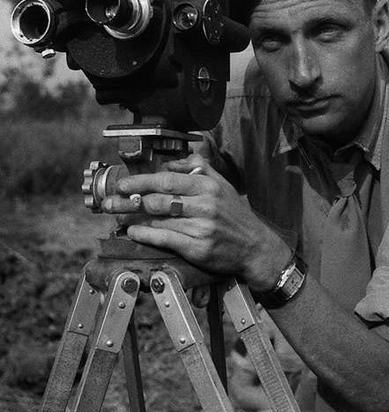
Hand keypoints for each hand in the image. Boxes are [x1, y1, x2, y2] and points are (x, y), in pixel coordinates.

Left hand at [101, 154, 291, 291]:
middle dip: (129, 200)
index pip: (166, 180)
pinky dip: (145, 234)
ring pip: (158, 219)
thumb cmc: (235, 215)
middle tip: (110, 202)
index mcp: (208, 186)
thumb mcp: (222, 184)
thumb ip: (198, 168)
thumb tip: (172, 163)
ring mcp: (201, 228)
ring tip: (117, 216)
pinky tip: (134, 231)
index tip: (123, 184)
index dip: (140, 182)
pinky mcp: (198, 248)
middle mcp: (205, 205)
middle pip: (158, 200)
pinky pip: (165, 238)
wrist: (254, 246)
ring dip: (133, 218)